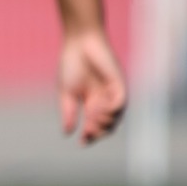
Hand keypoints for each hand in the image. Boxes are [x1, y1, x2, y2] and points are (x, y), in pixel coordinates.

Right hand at [59, 27, 126, 145]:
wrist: (79, 43)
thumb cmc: (71, 64)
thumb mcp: (66, 93)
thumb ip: (68, 112)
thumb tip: (67, 133)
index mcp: (92, 103)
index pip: (95, 126)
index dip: (90, 137)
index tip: (81, 142)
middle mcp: (105, 100)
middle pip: (108, 126)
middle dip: (97, 132)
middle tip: (87, 129)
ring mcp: (113, 93)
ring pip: (115, 118)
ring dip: (103, 122)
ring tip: (90, 116)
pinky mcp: (119, 84)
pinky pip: (120, 105)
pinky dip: (110, 110)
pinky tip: (97, 107)